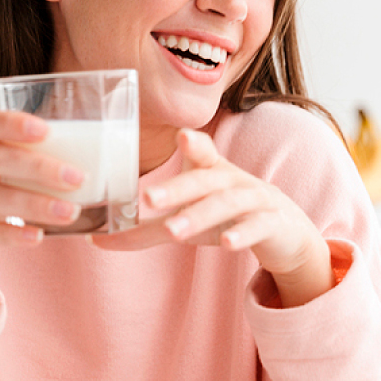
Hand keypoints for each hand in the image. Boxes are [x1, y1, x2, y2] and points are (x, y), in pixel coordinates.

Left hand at [93, 128, 334, 306]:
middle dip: (177, 189)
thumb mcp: (189, 218)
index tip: (180, 137)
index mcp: (212, 172)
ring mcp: (256, 200)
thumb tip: (95, 240)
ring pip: (227, 204)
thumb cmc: (226, 217)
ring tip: (173, 231)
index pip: (201, 153)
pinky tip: (227, 243)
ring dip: (199, 215)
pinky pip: (257, 227)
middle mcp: (233, 180)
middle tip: (147, 199)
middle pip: (205, 181)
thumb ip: (145, 229)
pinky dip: (242, 233)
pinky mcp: (273, 224)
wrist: (285, 232)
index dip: (192, 144)